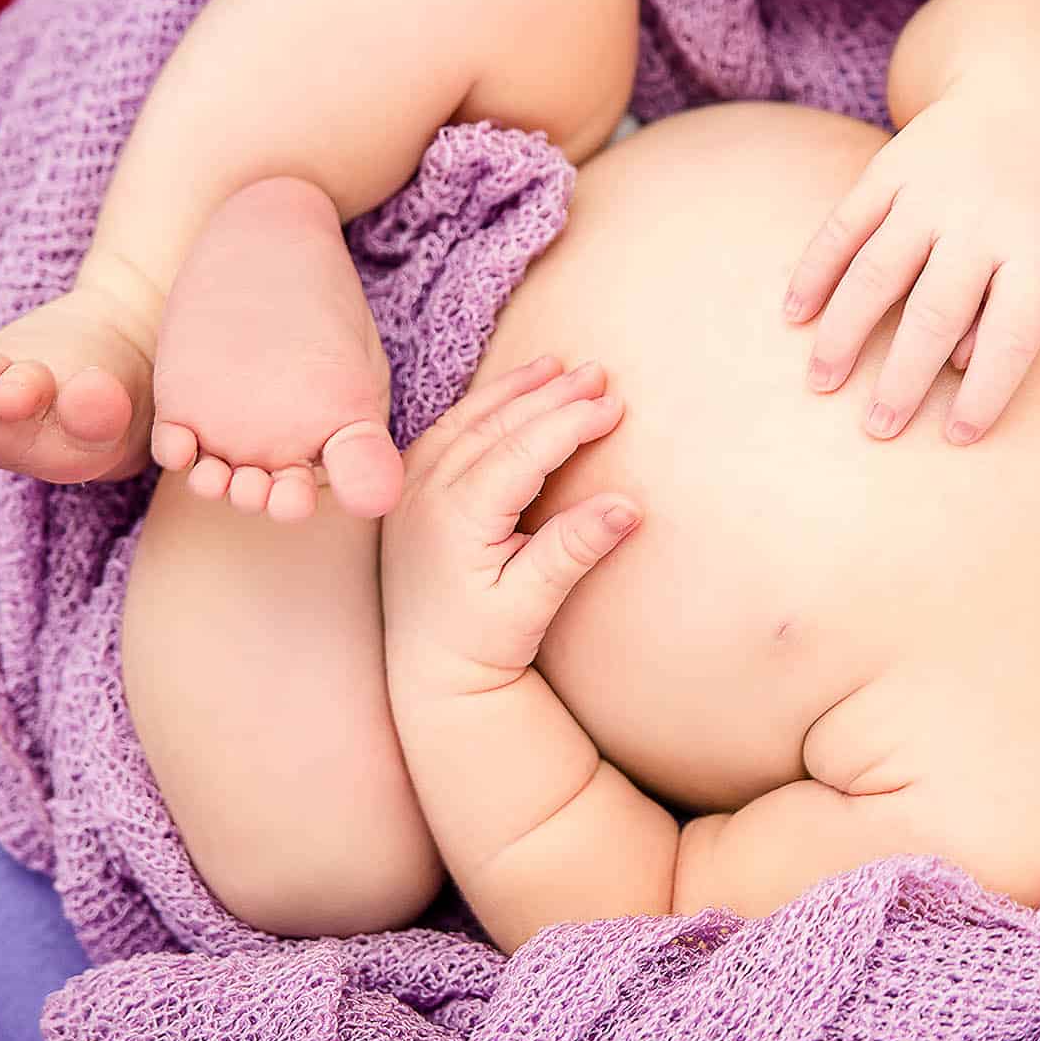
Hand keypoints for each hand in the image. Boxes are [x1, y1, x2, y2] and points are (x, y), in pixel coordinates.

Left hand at [380, 355, 639, 680]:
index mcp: (456, 519)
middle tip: (600, 373)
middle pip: (496, 426)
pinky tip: (511, 393)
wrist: (429, 674)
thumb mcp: (533, 604)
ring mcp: (411, 490)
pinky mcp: (409, 493)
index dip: (570, 423)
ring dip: (515, 390)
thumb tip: (630, 505)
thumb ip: (574, 549)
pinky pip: (447, 432)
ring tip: (557, 366)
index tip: (614, 405)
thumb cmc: (485, 645)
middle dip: (551, 395)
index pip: (522, 451)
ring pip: (467, 421)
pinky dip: (482, 406)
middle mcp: (425, 495)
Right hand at [780, 73, 1039, 443]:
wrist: (1037, 92)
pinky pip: (844, 224)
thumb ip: (1029, 313)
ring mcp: (933, 190)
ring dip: (844, 332)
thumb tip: (958, 366)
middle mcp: (984, 221)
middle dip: (902, 378)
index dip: (985, 393)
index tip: (957, 437)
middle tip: (877, 428)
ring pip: (877, 271)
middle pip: (935, 313)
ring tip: (822, 382)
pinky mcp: (893, 166)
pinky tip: (795, 312)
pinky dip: (816, 270)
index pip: (1012, 338)